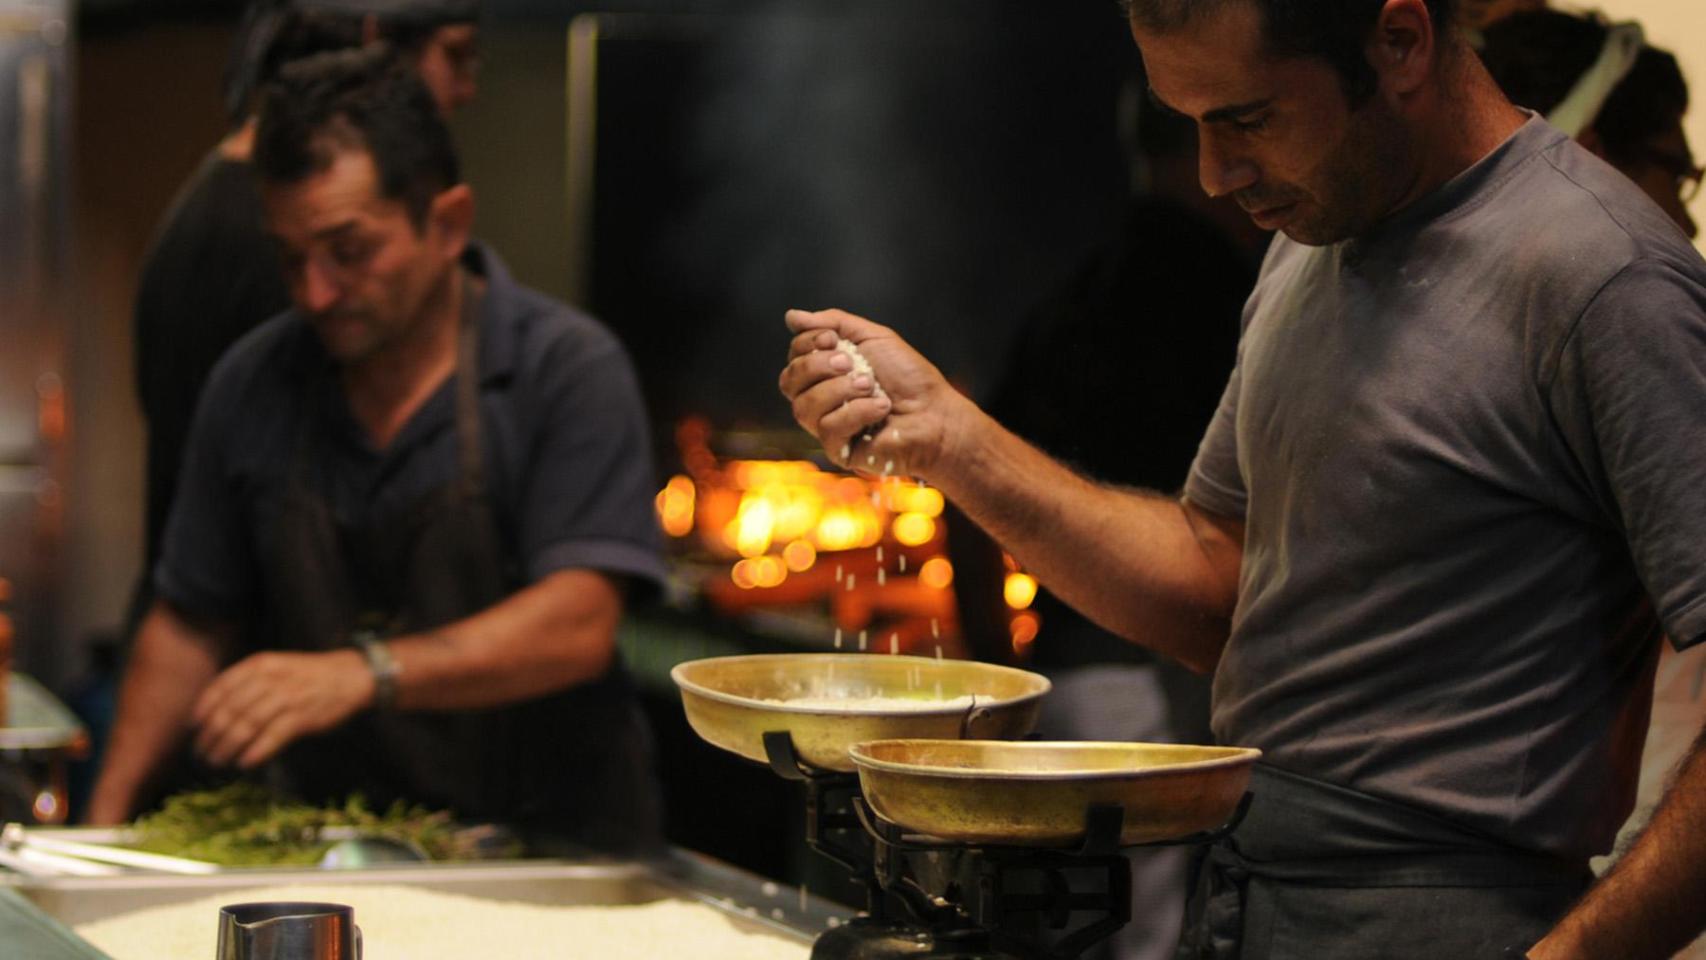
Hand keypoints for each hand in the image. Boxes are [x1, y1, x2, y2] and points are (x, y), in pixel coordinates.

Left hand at [192, 649, 374, 768]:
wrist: (350, 676)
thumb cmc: (308, 675)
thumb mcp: (276, 666)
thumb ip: (249, 682)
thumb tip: (217, 711)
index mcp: (260, 665)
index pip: (221, 687)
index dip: (203, 709)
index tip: (193, 727)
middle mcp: (271, 679)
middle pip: (230, 710)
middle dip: (211, 735)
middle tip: (201, 752)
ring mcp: (287, 698)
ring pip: (247, 726)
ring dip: (227, 747)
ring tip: (217, 761)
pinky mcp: (302, 717)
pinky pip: (272, 737)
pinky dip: (256, 751)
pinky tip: (244, 763)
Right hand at [778, 308, 968, 480]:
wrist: (936, 413)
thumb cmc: (909, 377)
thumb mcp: (873, 338)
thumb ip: (834, 324)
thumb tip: (791, 316)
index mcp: (825, 374)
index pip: (794, 357)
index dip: (808, 344)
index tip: (835, 340)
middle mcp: (821, 401)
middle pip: (789, 381)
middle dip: (818, 366)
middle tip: (850, 362)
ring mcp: (827, 427)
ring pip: (804, 407)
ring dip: (839, 390)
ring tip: (871, 385)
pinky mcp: (839, 450)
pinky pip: (828, 428)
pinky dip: (857, 412)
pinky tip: (881, 408)